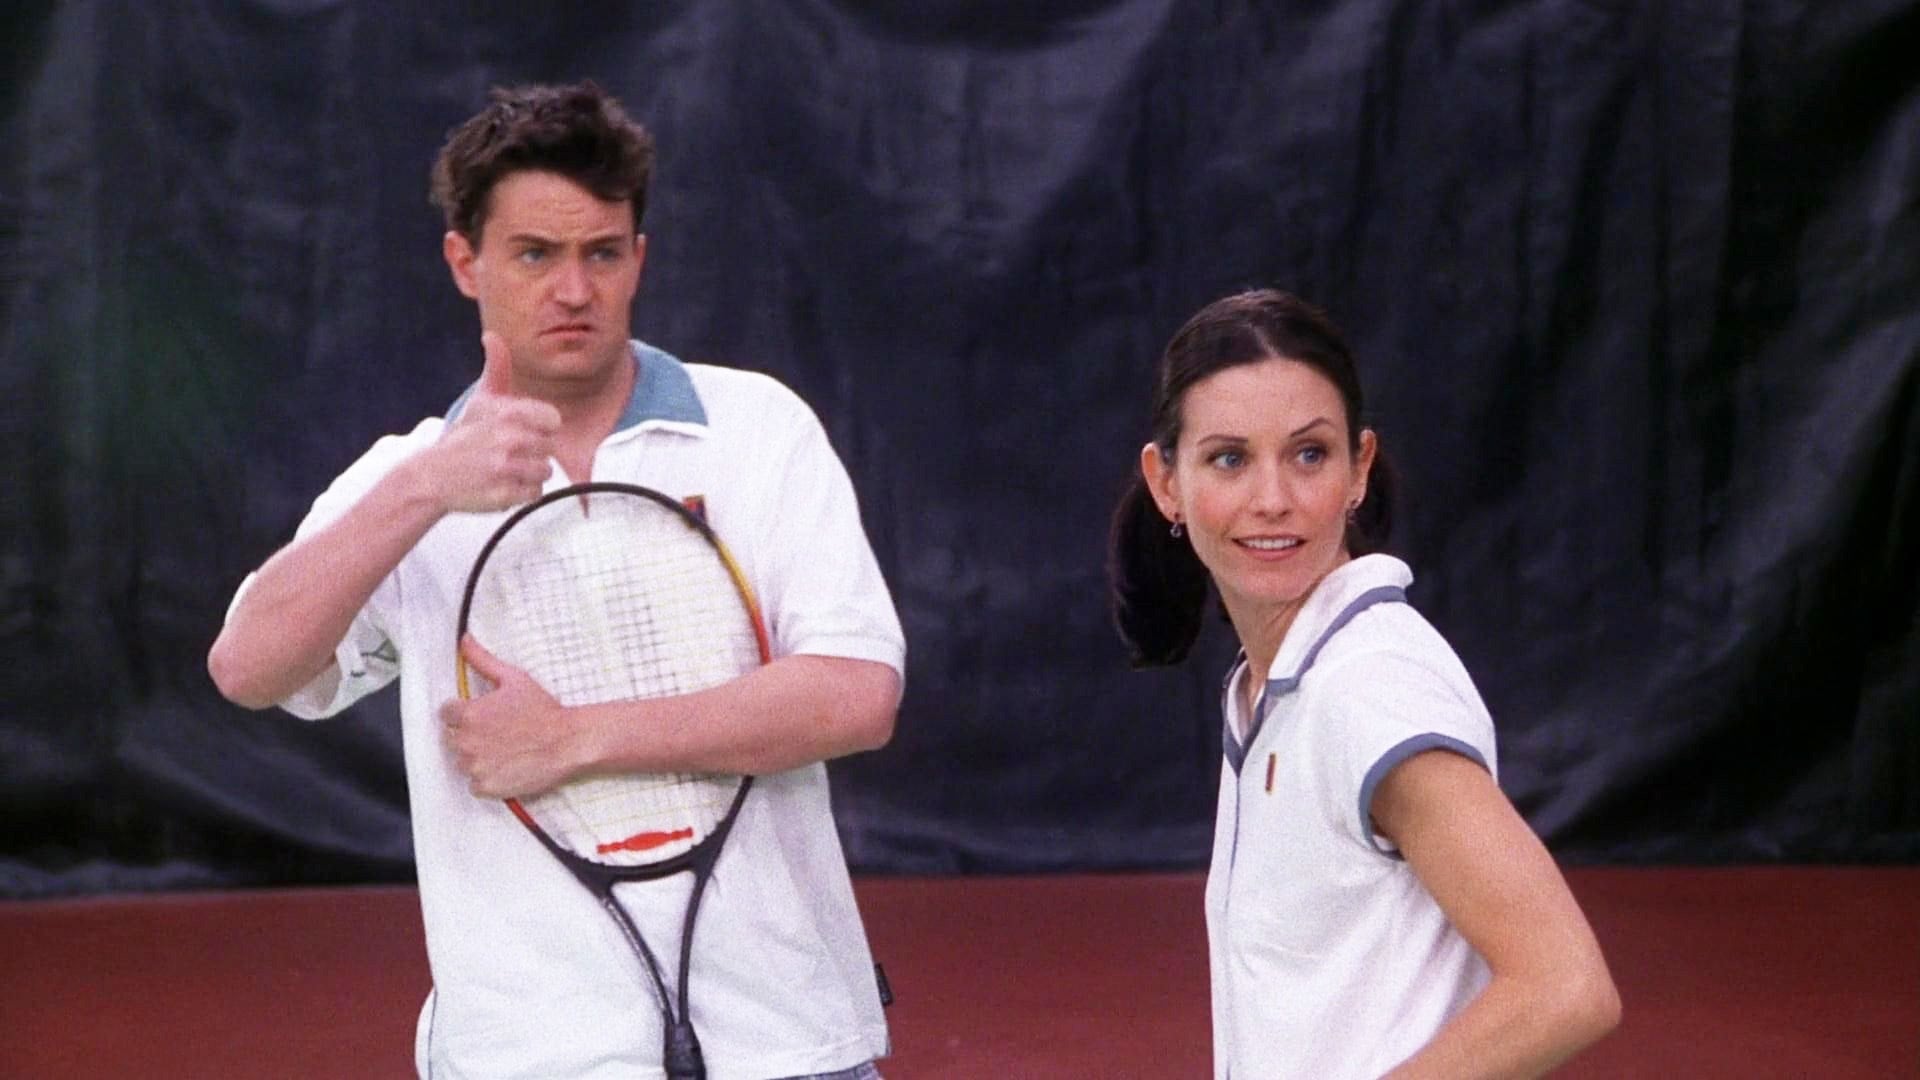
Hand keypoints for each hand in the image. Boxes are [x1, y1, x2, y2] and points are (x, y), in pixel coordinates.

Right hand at [421, 331, 560, 512]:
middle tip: (507, 453)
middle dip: (532, 452)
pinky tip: (501, 485)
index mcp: (508, 414)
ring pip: (544, 473)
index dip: (541, 427)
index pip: (553, 420)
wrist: (430, 476)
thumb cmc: (463, 437)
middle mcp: (509, 440)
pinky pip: (533, 494)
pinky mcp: (504, 495)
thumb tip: (492, 336)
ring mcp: (506, 469)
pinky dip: (521, 493)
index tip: (524, 431)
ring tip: (504, 469)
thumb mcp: (480, 400)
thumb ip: (496, 368)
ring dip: (528, 474)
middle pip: (550, 448)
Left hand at [441, 634, 581, 798]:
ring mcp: (475, 767)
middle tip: (496, 733)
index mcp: (468, 714)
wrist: (568, 743)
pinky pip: (474, 784)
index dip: (462, 713)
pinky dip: (486, 778)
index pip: (446, 714)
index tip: (482, 715)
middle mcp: (466, 742)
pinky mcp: (485, 787)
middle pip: (452, 738)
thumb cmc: (543, 710)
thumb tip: (463, 640)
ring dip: (476, 757)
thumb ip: (482, 660)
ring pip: (462, 762)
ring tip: (502, 751)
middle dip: (468, 735)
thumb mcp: (514, 678)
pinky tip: (506, 767)